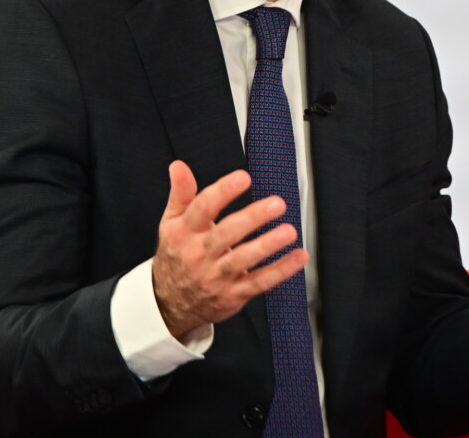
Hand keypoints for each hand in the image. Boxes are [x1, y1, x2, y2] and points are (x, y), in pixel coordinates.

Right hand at [152, 160, 307, 340]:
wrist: (170, 303)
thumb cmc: (177, 255)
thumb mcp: (171, 223)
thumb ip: (180, 193)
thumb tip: (178, 166)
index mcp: (185, 232)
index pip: (202, 209)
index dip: (222, 192)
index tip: (243, 178)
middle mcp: (200, 254)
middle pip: (226, 234)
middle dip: (252, 218)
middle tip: (276, 204)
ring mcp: (217, 276)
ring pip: (243, 260)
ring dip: (268, 245)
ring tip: (289, 231)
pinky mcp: (233, 294)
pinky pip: (259, 282)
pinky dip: (281, 270)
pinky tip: (298, 257)